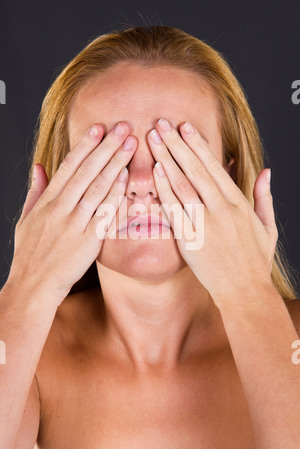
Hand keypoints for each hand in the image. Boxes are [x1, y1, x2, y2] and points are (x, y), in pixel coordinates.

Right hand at [9, 122, 136, 305]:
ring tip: (130, 143)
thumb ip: (35, 191)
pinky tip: (125, 177)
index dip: (85, 145)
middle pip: (87, 171)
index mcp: (47, 201)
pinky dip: (115, 194)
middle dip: (106, 146)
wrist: (34, 286)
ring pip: (97, 187)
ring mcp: (74, 223)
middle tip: (123, 126)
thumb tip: (40, 167)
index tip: (99, 128)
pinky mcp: (87, 240)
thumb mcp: (26, 219)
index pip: (69, 166)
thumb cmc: (30, 254)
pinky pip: (104, 212)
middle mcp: (61, 208)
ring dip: (115, 162)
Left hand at [147, 118, 277, 304]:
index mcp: (238, 203)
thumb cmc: (255, 261)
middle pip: (195, 169)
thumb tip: (266, 172)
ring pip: (182, 184)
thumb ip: (264, 197)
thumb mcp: (268, 227)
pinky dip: (164, 189)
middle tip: (161, 123)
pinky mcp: (190, 240)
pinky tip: (155, 172)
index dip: (198, 144)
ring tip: (152, 139)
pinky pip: (173, 210)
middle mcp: (221, 209)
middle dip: (176, 143)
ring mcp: (204, 224)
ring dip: (166, 159)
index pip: (215, 166)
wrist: (245, 292)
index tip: (185, 127)